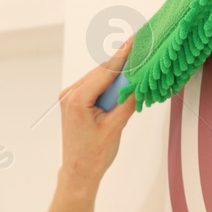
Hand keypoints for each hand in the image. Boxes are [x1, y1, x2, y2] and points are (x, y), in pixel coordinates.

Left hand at [57, 34, 136, 193]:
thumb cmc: (94, 155)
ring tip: (137, 64)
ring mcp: (70, 97)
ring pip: (98, 77)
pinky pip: (95, 85)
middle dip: (122, 62)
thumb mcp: (115, 127)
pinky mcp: (74, 101)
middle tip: (142, 49)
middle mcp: (69, 94)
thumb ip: (128, 101)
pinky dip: (109, 83)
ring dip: (117, 74)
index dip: (123, 55)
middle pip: (102, 71)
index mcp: (77, 100)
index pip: (105, 71)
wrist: (79, 172)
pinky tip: (123, 82)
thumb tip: (141, 82)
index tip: (134, 39)